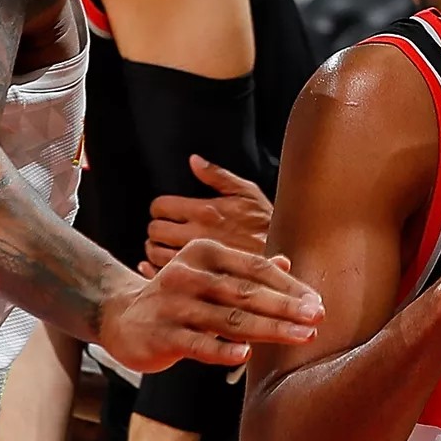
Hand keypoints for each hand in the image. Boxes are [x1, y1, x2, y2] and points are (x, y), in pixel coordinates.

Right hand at [93, 238, 322, 372]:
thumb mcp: (208, 275)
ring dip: (269, 329)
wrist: (120, 317)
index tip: (317, 301)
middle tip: (318, 317)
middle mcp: (189, 275)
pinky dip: (222, 350)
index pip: (254, 267)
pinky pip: (198, 343)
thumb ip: (244, 270)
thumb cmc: (178, 297)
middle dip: (286, 306)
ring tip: (301, 336)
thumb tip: (286, 261)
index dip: (288, 284)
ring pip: (229, 319)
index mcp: (204, 253)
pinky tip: (246, 355)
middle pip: (246, 292)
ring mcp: (173, 305)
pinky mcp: (162, 335)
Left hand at [144, 155, 271, 269]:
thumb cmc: (267, 225)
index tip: (166, 213)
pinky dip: (159, 271)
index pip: (160, 206)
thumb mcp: (247, 192)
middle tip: (165, 231)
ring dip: (157, 251)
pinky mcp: (200, 279)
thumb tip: (194, 161)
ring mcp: (198, 259)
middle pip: (154, 231)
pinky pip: (166, 276)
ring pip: (156, 255)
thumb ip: (217, 175)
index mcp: (205, 211)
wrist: (286, 256)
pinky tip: (169, 267)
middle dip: (156, 229)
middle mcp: (197, 234)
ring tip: (169, 249)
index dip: (160, 208)